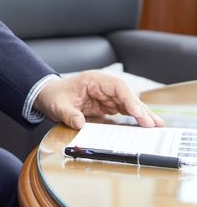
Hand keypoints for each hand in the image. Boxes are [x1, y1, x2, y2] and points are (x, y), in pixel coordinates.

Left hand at [33, 71, 164, 130]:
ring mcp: (106, 96)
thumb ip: (68, 114)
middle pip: (127, 96)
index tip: (138, 113)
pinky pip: (123, 111)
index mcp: (94, 80)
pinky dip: (134, 118)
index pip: (118, 87)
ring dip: (142, 114)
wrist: (49, 96)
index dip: (130, 99)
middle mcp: (104, 86)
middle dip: (141, 109)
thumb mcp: (57, 106)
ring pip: (128, 104)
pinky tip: (145, 126)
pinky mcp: (107, 105)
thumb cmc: (54, 96)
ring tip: (157, 126)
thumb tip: (79, 124)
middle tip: (154, 124)